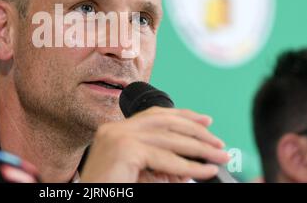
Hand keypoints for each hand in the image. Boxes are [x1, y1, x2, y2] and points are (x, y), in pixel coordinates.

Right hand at [80, 107, 229, 182]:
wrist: (89, 202)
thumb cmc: (111, 189)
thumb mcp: (140, 173)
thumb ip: (161, 164)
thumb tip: (192, 162)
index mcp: (116, 130)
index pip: (154, 114)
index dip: (182, 115)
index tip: (205, 121)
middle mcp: (115, 129)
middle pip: (164, 120)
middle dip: (195, 130)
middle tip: (218, 142)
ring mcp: (117, 136)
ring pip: (167, 136)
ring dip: (198, 147)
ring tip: (218, 156)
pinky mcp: (124, 149)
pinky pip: (164, 157)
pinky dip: (188, 165)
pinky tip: (203, 171)